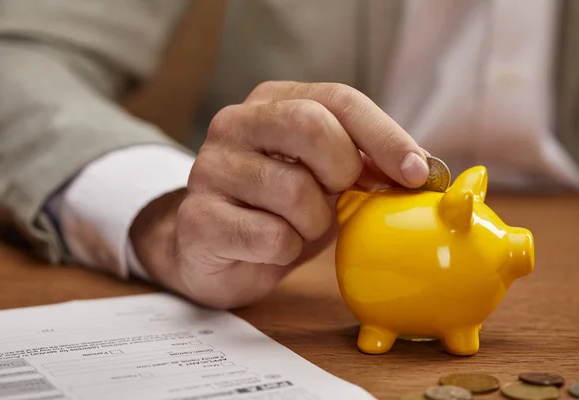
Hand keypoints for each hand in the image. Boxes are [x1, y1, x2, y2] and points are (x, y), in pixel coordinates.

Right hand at [132, 81, 428, 308]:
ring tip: (299, 228)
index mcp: (271, 102)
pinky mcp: (197, 218)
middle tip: (339, 198)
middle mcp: (234, 125)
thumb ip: (364, 163)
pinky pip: (271, 236)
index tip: (417, 173)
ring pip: (293, 190)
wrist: (216, 251)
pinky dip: (287, 250)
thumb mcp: (325, 177)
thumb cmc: (278, 209)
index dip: (385, 135)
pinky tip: (272, 248)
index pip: (337, 99)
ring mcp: (209, 169)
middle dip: (341, 171)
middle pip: (309, 125)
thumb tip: (424, 170)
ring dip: (314, 223)